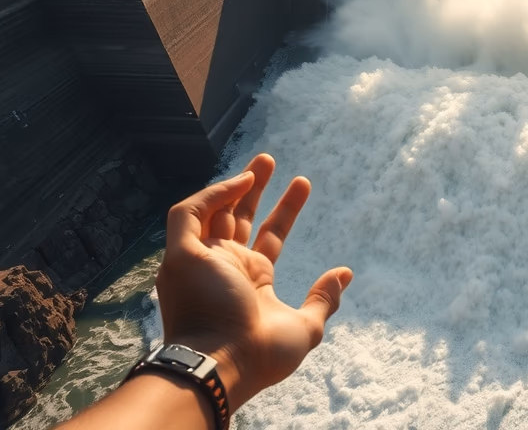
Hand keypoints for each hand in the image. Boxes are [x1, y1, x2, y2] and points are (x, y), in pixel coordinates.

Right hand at [155, 154, 352, 412]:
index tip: (303, 184)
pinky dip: (210, 194)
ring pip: (211, 210)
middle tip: (270, 160)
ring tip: (265, 160)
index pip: (268, 238)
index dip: (285, 212)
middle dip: (253, 189)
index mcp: (249, 282)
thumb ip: (322, 300)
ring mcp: (200, 260)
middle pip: (237, 218)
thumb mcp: (304, 328)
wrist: (224, 366)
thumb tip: (345, 273)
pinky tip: (241, 181)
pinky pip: (186, 214)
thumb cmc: (261, 355)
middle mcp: (223, 268)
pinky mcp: (181, 255)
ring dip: (234, 184)